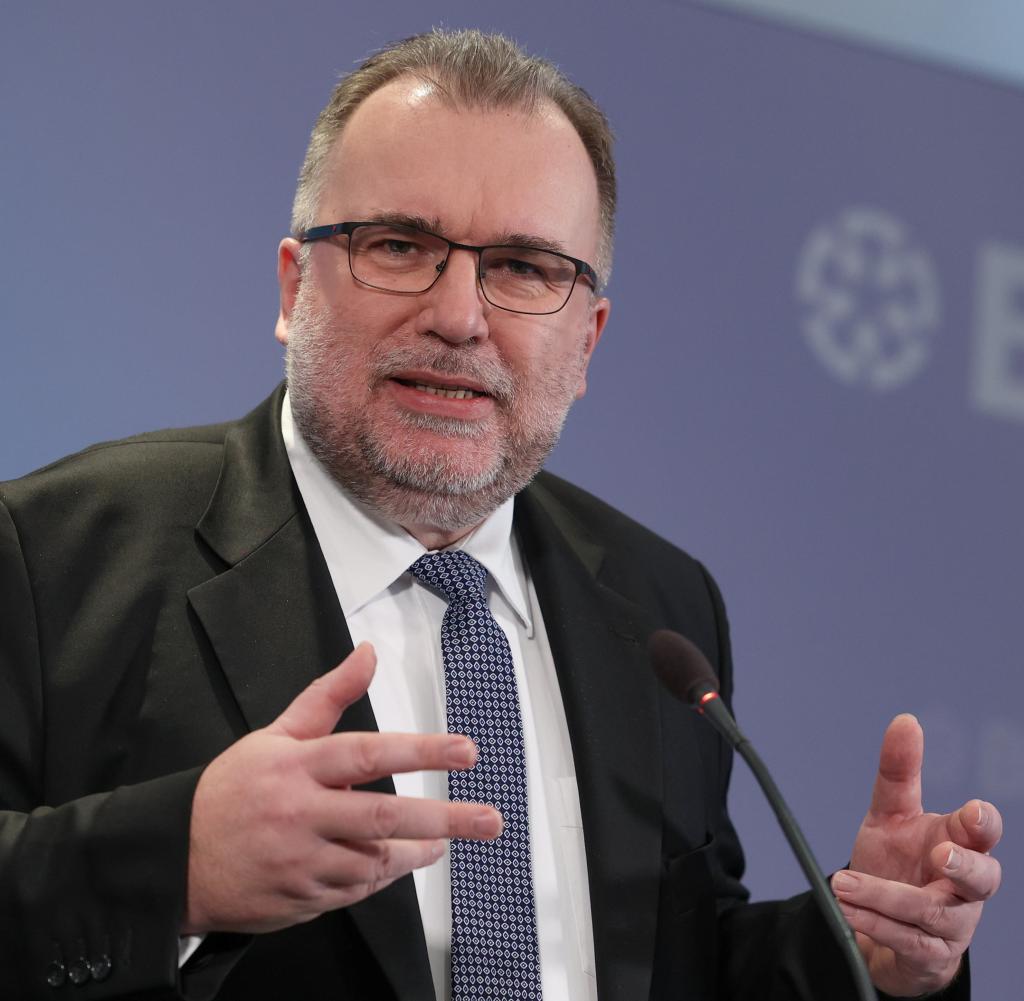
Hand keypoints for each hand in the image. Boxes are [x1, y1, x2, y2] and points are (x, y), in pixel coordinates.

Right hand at [184, 642, 502, 933]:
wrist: (174, 857)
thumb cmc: (232, 789)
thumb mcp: (277, 733)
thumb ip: (329, 695)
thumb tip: (367, 653)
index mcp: (297, 765)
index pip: (369, 752)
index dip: (422, 751)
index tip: (465, 751)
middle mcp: (300, 812)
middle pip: (383, 814)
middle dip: (444, 818)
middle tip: (488, 820)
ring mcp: (300, 860)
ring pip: (375, 860)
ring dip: (417, 852)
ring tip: (444, 841)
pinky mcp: (299, 898)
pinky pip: (355, 891)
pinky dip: (382, 877)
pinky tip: (399, 861)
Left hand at [831, 714, 1001, 996]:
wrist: (878, 921)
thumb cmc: (896, 861)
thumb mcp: (890, 814)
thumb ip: (898, 772)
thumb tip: (906, 720)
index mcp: (958, 843)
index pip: (984, 832)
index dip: (982, 824)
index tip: (971, 813)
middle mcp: (964, 886)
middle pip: (983, 880)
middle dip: (966, 867)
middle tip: (941, 853)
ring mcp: (951, 923)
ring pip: (930, 913)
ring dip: (885, 897)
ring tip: (843, 884)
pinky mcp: (929, 954)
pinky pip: (907, 942)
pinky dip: (875, 924)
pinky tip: (848, 910)